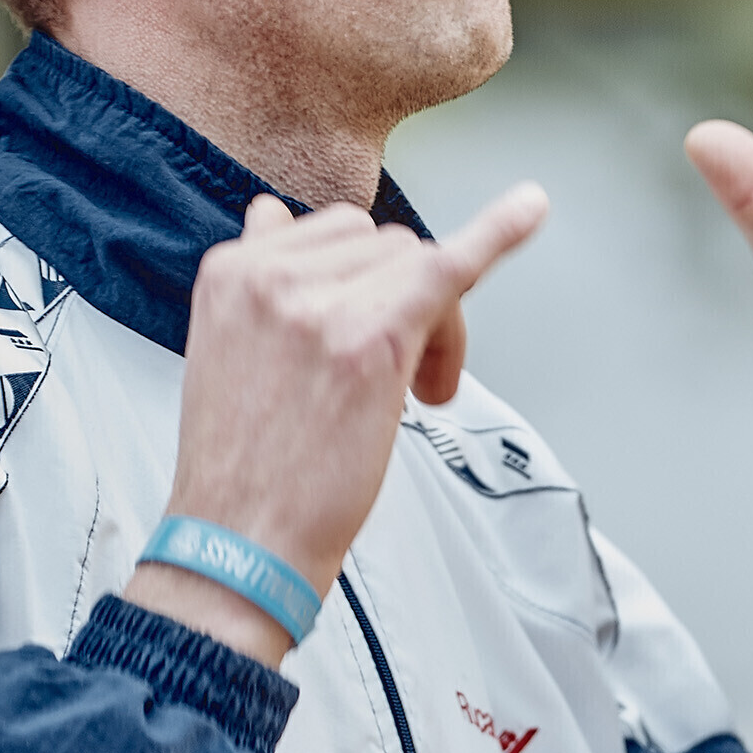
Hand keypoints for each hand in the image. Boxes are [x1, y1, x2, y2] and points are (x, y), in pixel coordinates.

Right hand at [130, 183, 548, 660]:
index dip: (365, 286)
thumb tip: (275, 218)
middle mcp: (270, 277)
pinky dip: (497, 235)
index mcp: (231, 273)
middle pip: (381, 245)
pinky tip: (529, 211)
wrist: (239, 542)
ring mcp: (320, 303)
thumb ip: (258, 284)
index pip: (332, 234)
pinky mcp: (370, 340)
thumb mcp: (223, 351)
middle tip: (402, 378)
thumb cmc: (244, 470)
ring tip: (417, 391)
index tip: (365, 335)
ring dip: (433, 324)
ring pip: (415, 263)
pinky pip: (446, 268)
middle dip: (403, 302)